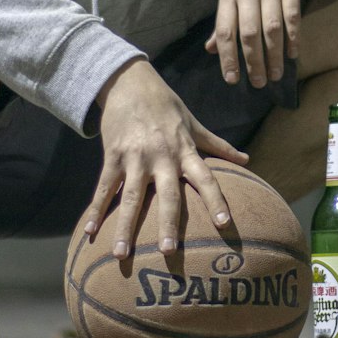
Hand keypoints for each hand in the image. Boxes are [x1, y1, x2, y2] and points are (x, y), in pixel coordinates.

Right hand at [87, 59, 248, 257]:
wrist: (129, 82)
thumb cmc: (166, 105)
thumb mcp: (194, 123)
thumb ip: (219, 145)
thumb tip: (248, 159)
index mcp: (184, 150)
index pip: (206, 179)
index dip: (216, 200)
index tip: (225, 224)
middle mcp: (161, 157)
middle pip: (166, 195)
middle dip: (168, 224)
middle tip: (169, 252)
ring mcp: (134, 157)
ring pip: (130, 198)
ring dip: (125, 227)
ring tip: (121, 255)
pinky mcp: (112, 156)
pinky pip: (103, 187)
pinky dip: (95, 210)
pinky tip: (89, 232)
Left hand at [205, 0, 312, 87]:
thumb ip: (223, 20)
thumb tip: (212, 50)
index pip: (225, 31)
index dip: (227, 57)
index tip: (231, 79)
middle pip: (249, 33)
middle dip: (253, 62)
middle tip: (258, 83)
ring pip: (271, 28)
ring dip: (274, 55)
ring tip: (275, 75)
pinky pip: (292, 15)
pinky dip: (293, 37)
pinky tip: (292, 53)